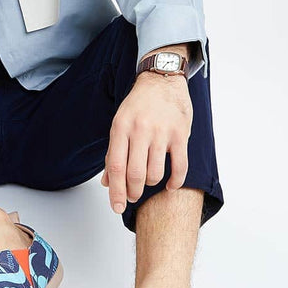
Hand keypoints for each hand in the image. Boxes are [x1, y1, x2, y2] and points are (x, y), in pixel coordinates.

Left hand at [101, 73, 192, 213]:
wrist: (162, 79)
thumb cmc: (139, 104)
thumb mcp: (119, 123)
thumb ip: (113, 153)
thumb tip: (107, 183)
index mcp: (121, 128)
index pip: (115, 166)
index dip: (115, 191)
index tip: (116, 207)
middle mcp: (140, 130)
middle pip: (134, 174)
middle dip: (132, 192)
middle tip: (132, 197)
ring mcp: (162, 132)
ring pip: (155, 173)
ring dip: (150, 185)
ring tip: (148, 182)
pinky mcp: (180, 134)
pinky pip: (180, 166)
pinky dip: (175, 181)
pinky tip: (171, 186)